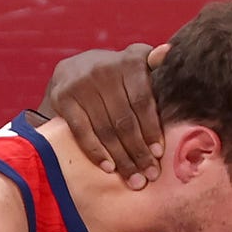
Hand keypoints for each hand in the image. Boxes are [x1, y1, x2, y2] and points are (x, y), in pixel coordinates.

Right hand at [42, 42, 167, 186]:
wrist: (71, 71)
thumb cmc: (116, 77)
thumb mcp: (135, 65)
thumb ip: (153, 65)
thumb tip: (169, 53)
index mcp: (129, 61)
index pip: (143, 101)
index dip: (151, 129)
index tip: (159, 154)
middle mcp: (104, 68)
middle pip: (125, 119)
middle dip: (139, 151)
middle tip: (149, 175)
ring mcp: (81, 83)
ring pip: (106, 129)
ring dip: (121, 158)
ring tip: (133, 178)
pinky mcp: (63, 97)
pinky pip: (82, 131)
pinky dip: (96, 152)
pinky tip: (109, 168)